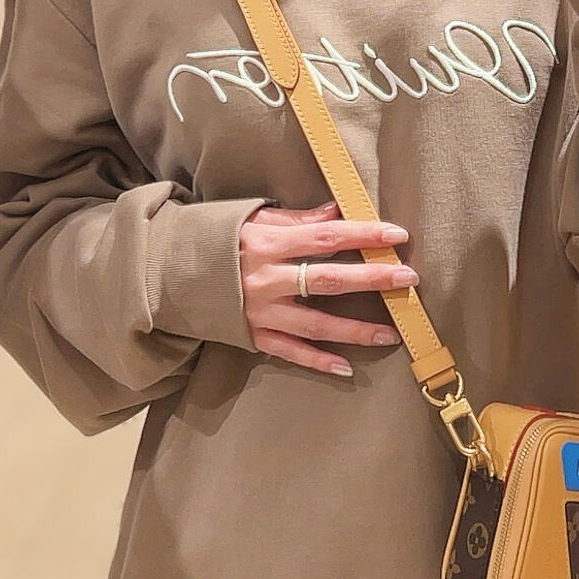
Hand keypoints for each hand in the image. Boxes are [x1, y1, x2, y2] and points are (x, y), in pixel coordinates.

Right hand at [238, 199, 417, 376]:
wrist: (171, 272)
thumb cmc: (220, 238)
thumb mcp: (255, 219)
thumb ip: (298, 219)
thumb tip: (338, 211)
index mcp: (268, 243)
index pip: (325, 237)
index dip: (362, 235)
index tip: (396, 235)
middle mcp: (265, 279)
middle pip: (326, 280)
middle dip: (371, 279)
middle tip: (408, 278)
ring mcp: (259, 311)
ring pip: (314, 323)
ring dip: (355, 329)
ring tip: (390, 333)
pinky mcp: (252, 336)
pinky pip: (289, 352)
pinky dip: (317, 361)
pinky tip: (346, 367)